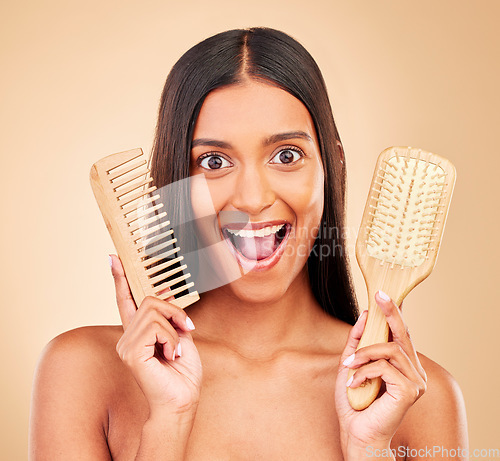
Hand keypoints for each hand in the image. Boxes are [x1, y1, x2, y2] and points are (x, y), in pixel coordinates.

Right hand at [110, 254, 201, 416]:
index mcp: (138, 332)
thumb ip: (170, 315)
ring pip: (154, 312)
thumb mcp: (180, 335)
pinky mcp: (131, 352)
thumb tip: (165, 288)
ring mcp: (126, 344)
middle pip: (149, 300)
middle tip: (186, 329)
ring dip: (174, 329)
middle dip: (174, 311)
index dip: (121, 278)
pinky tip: (171, 356)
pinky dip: (171, 339)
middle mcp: (127, 336)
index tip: (114, 258)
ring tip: (176, 350)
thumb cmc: (182, 373)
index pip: (126, 300)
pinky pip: (156, 327)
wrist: (182, 400)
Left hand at [335, 292, 426, 456]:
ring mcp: (416, 382)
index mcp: (404, 365)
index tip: (382, 294)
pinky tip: (353, 383)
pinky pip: (384, 367)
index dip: (393, 312)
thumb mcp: (352, 364)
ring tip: (348, 366)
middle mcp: (415, 372)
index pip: (401, 333)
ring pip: (389, 350)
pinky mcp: (410, 391)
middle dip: (390, 313)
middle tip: (379, 296)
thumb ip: (358, 342)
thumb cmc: (355, 401)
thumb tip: (364, 314)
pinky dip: (364, 371)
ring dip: (363, 354)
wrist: (357, 433)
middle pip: (404, 334)